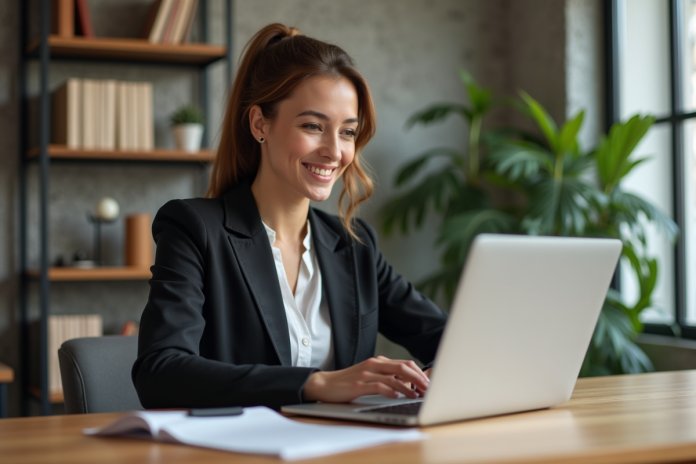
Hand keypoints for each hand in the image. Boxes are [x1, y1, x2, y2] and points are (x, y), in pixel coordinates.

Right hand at [303, 356, 429, 402]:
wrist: (324, 384)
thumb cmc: (348, 382)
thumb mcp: (369, 375)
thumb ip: (385, 376)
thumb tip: (406, 384)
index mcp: (378, 362)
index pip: (405, 364)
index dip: (419, 373)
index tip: (429, 383)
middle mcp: (374, 365)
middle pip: (403, 368)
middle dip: (418, 378)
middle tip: (428, 388)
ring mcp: (366, 374)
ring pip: (393, 377)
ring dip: (408, 387)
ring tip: (416, 395)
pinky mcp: (359, 385)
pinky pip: (379, 386)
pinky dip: (391, 391)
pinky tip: (397, 396)